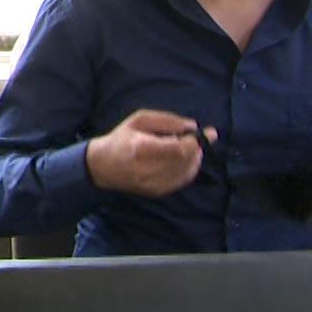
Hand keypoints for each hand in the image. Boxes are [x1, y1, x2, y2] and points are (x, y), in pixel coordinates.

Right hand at [84, 110, 214, 197]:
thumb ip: (166, 120)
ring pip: (186, 172)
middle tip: (199, 139)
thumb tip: (192, 126)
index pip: (179, 148)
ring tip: (191, 148)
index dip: (197, 141)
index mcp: (141, 147)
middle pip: (186, 160)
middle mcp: (147, 168)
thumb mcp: (139, 119)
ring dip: (195, 159)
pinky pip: (182, 182)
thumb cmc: (121, 138)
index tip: (210, 133)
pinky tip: (186, 161)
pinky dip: (189, 170)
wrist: (102, 166)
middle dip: (198, 148)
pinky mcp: (156, 192)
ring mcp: (152, 183)